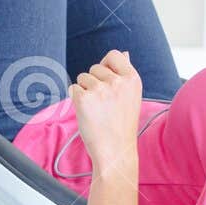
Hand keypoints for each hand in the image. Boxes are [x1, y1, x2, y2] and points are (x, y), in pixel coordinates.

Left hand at [69, 50, 141, 173]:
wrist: (115, 151)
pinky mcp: (84, 99)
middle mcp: (117, 82)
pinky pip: (73, 88)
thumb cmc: (121, 126)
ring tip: (96, 110)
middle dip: (94, 82)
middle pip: (95, 68)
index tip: (106, 80)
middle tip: (103, 104)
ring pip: (82, 78)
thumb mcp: (131, 97)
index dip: (106, 65)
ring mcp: (100, 90)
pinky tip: (87, 113)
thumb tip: (125, 53)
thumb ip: (125, 75)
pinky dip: (76, 100)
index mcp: (132, 79)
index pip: (114, 55)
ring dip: (85, 92)